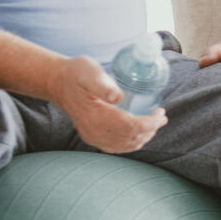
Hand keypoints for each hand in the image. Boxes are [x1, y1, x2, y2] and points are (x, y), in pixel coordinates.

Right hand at [51, 55, 166, 153]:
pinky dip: (132, 142)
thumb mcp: (89, 72)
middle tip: (162, 116)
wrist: (59, 83)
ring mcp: (93, 137)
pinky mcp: (92, 137)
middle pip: (131, 138)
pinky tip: (139, 134)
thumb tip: (118, 97)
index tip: (161, 114)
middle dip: (151, 129)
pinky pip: (116, 147)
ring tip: (155, 123)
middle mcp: (94, 131)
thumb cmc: (77, 74)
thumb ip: (103, 84)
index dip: (150, 123)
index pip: (131, 127)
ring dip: (144, 136)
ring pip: (125, 145)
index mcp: (96, 117)